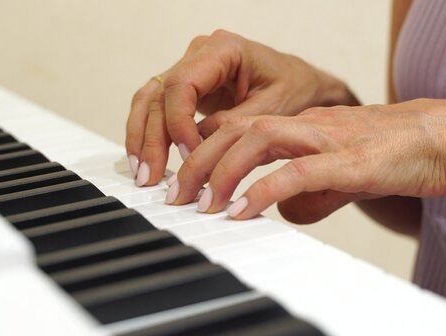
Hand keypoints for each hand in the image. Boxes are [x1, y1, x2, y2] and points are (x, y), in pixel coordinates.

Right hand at [125, 29, 353, 185]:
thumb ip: (234, 125)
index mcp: (224, 49)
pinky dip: (148, 136)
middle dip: (152, 138)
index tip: (189, 155)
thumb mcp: (273, 111)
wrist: (303, 85)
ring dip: (142, 139)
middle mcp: (200, 54)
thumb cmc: (295, 90)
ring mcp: (190, 69)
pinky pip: (157, 109)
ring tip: (142, 175)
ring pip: (150, 101)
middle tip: (150, 176)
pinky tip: (145, 162)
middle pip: (159, 94)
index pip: (182, 84)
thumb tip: (196, 147)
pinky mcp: (187, 88)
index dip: (179, 123)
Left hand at [166, 99, 445, 220]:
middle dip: (197, 162)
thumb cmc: (397, 155)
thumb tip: (283, 212)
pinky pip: (298, 170)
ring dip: (221, 171)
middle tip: (174, 196)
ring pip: (259, 139)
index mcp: (303, 125)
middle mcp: (308, 124)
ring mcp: (328, 138)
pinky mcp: (351, 159)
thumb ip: (311, 191)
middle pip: (237, 130)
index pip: (240, 129)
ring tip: (200, 204)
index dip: (205, 152)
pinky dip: (264, 189)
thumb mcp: (343, 174)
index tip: (182, 182)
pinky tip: (241, 211)